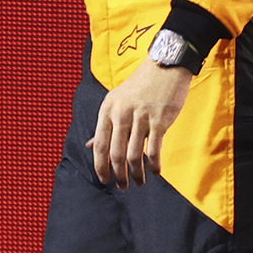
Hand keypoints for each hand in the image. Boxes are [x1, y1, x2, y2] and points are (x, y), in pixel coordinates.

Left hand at [91, 60, 193, 187]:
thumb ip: (104, 124)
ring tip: (140, 182)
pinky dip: (154, 165)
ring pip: (135, 155)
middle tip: (122, 187)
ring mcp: (141, 117)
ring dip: (137, 174)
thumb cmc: (140, 85)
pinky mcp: (159, 121)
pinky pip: (154, 150)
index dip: (99, 166)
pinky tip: (156, 172)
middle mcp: (121, 114)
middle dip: (118, 175)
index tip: (103, 180)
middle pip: (116, 154)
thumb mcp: (115, 100)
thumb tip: (89, 144)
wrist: (164, 66)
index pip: (98, 144)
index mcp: (107, 109)